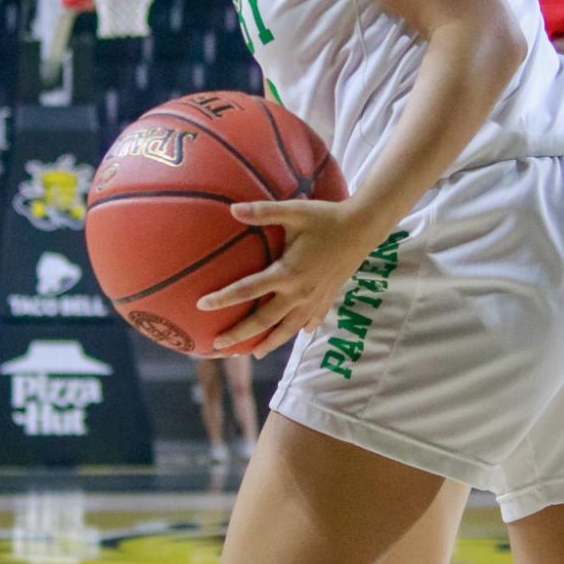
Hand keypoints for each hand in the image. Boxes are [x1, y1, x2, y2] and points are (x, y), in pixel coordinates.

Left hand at [197, 197, 377, 356]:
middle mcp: (299, 292)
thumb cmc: (325, 216)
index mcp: (287, 273)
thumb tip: (232, 208)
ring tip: (254, 354)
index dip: (222, 298)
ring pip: (288, 329)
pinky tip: (298, 333)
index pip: (247, 289)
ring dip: (269, 343)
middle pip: (264, 320)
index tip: (201, 305)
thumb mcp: (293, 211)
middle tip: (218, 345)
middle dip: (239, 335)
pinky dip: (301, 329)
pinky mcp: (327, 297)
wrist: (363, 227)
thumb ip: (263, 211)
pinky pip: (311, 320)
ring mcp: (314, 299)